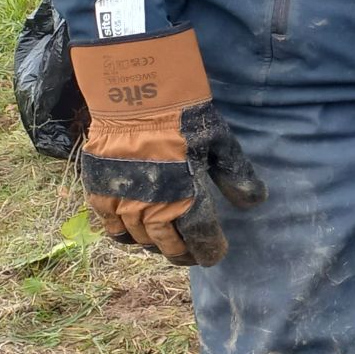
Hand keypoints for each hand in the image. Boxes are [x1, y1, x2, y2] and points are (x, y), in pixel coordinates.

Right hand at [68, 28, 265, 265]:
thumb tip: (255, 203)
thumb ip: (236, 176)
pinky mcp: (99, 192)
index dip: (209, 251)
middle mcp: (154, 208)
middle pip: (168, 244)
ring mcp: (124, 202)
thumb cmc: (184, 118)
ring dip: (154, 245)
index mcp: (187, 198)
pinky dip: (122, 234)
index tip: (215, 256)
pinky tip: (131, 234)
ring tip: (164, 245)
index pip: (200, 238)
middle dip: (181, 253)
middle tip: (189, 255)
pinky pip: (109, 225)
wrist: (137, 98)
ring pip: (140, 238)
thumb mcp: (221, 144)